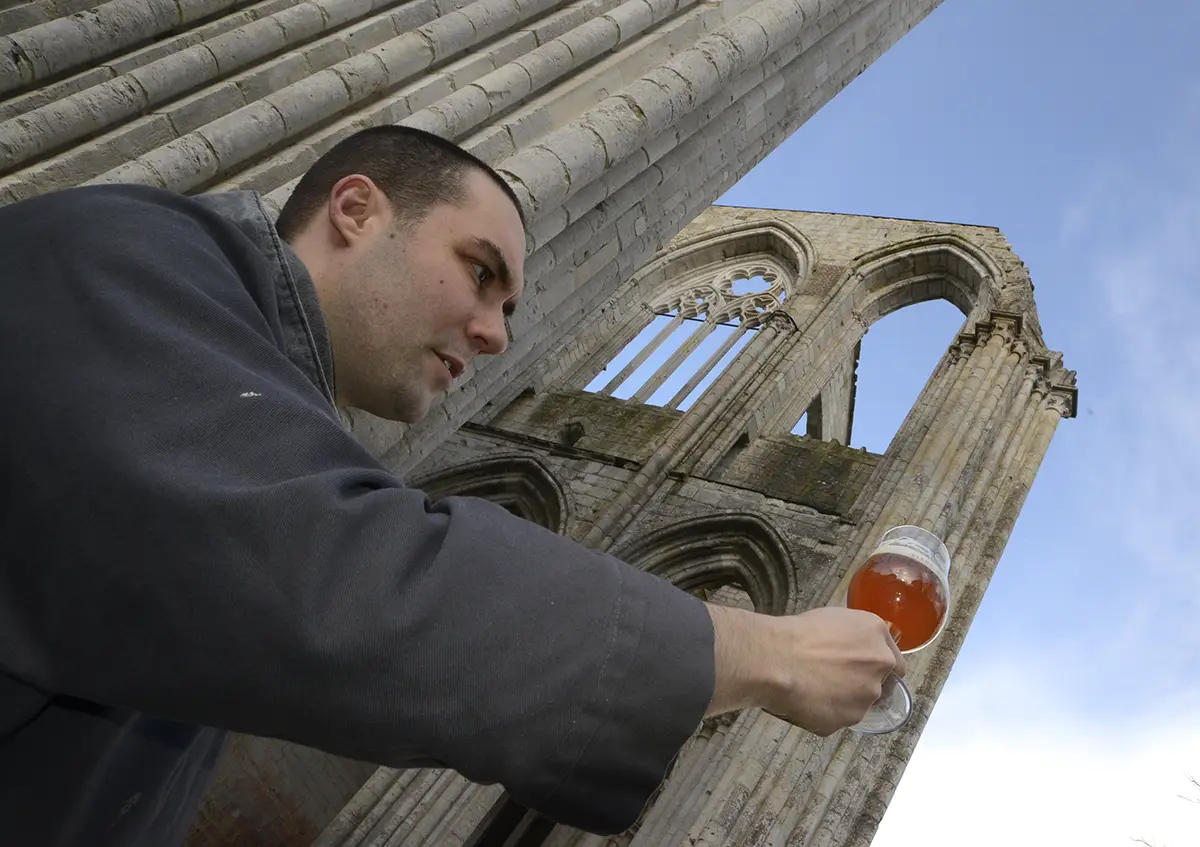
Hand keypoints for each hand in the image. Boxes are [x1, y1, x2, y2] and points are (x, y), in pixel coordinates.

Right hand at [706, 604, 904, 736]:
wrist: (776, 658)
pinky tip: (804, 700)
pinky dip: (823, 713)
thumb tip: (853, 648)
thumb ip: (856, 637)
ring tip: (810, 688)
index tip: (862, 668)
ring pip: (856, 704)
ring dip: (840, 700)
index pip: (895, 663)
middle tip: (828, 677)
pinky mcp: (846, 720)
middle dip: (857, 684)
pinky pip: (836, 719)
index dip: (876, 666)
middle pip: (876, 685)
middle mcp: (879, 668)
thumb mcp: (834, 618)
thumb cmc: (798, 633)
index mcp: (877, 636)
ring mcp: (865, 698)